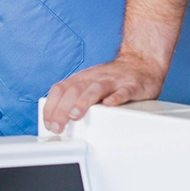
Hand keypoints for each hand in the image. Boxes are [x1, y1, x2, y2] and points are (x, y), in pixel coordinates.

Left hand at [42, 53, 166, 132]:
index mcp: (81, 79)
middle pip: (74, 91)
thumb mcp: (88, 85)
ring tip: (75, 116)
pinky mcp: (132, 86)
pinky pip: (124, 91)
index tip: (48, 123)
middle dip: (62, 110)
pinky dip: (116, 98)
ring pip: (95, 89)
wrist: (141, 64)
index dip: (51, 106)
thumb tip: (56, 120)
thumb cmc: (111, 80)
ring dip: (82, 102)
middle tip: (58, 126)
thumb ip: (73, 99)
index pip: (60, 89)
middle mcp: (94, 78)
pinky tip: (110, 105)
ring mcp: (113, 81)